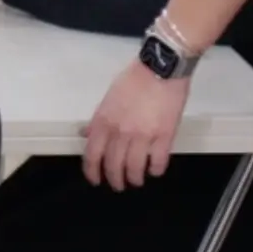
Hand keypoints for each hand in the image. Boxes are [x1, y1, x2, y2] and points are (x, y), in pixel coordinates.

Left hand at [81, 59, 190, 190]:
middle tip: (118, 184)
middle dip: (115, 180)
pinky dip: (155, 170)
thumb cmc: (135, 78)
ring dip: (135, 178)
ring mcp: (142, 136)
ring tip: (137, 180)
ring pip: (134, 169)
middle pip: (113, 166)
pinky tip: (154, 170)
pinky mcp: (164, 136)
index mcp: (103, 120)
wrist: (161, 67)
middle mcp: (120, 132)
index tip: (95, 179)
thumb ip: (99, 119)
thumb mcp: (109, 97)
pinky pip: (157, 162)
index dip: (92, 171)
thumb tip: (88, 134)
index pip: (92, 154)